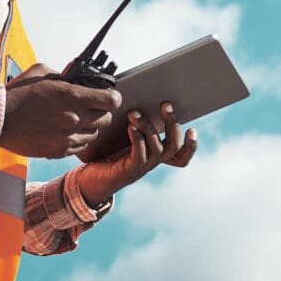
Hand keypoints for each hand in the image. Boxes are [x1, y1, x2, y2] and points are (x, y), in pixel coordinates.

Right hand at [0, 64, 121, 157]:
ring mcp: (67, 138)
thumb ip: (63, 75)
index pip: (111, 101)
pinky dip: (77, 139)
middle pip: (106, 119)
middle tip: (90, 108)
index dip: (112, 97)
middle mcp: (73, 119)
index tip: (107, 96)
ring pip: (94, 135)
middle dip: (101, 112)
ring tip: (75, 120)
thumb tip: (76, 79)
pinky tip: (65, 131)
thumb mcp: (42, 72)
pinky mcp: (58, 151)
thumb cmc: (18, 93)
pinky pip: (79, 147)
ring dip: (89, 127)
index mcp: (71, 97)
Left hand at [76, 101, 198, 205]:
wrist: (88, 180)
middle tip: (165, 105)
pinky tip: (131, 128)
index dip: (191, 146)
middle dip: (172, 123)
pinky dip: (138, 140)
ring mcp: (141, 168)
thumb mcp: (123, 139)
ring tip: (134, 113)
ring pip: (157, 148)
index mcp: (155, 156)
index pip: (181, 157)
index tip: (191, 128)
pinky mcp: (128, 171)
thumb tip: (139, 100)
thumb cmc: (106, 156)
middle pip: (173, 146)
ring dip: (147, 126)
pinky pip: (140, 156)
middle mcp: (152, 163)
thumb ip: (134, 124)